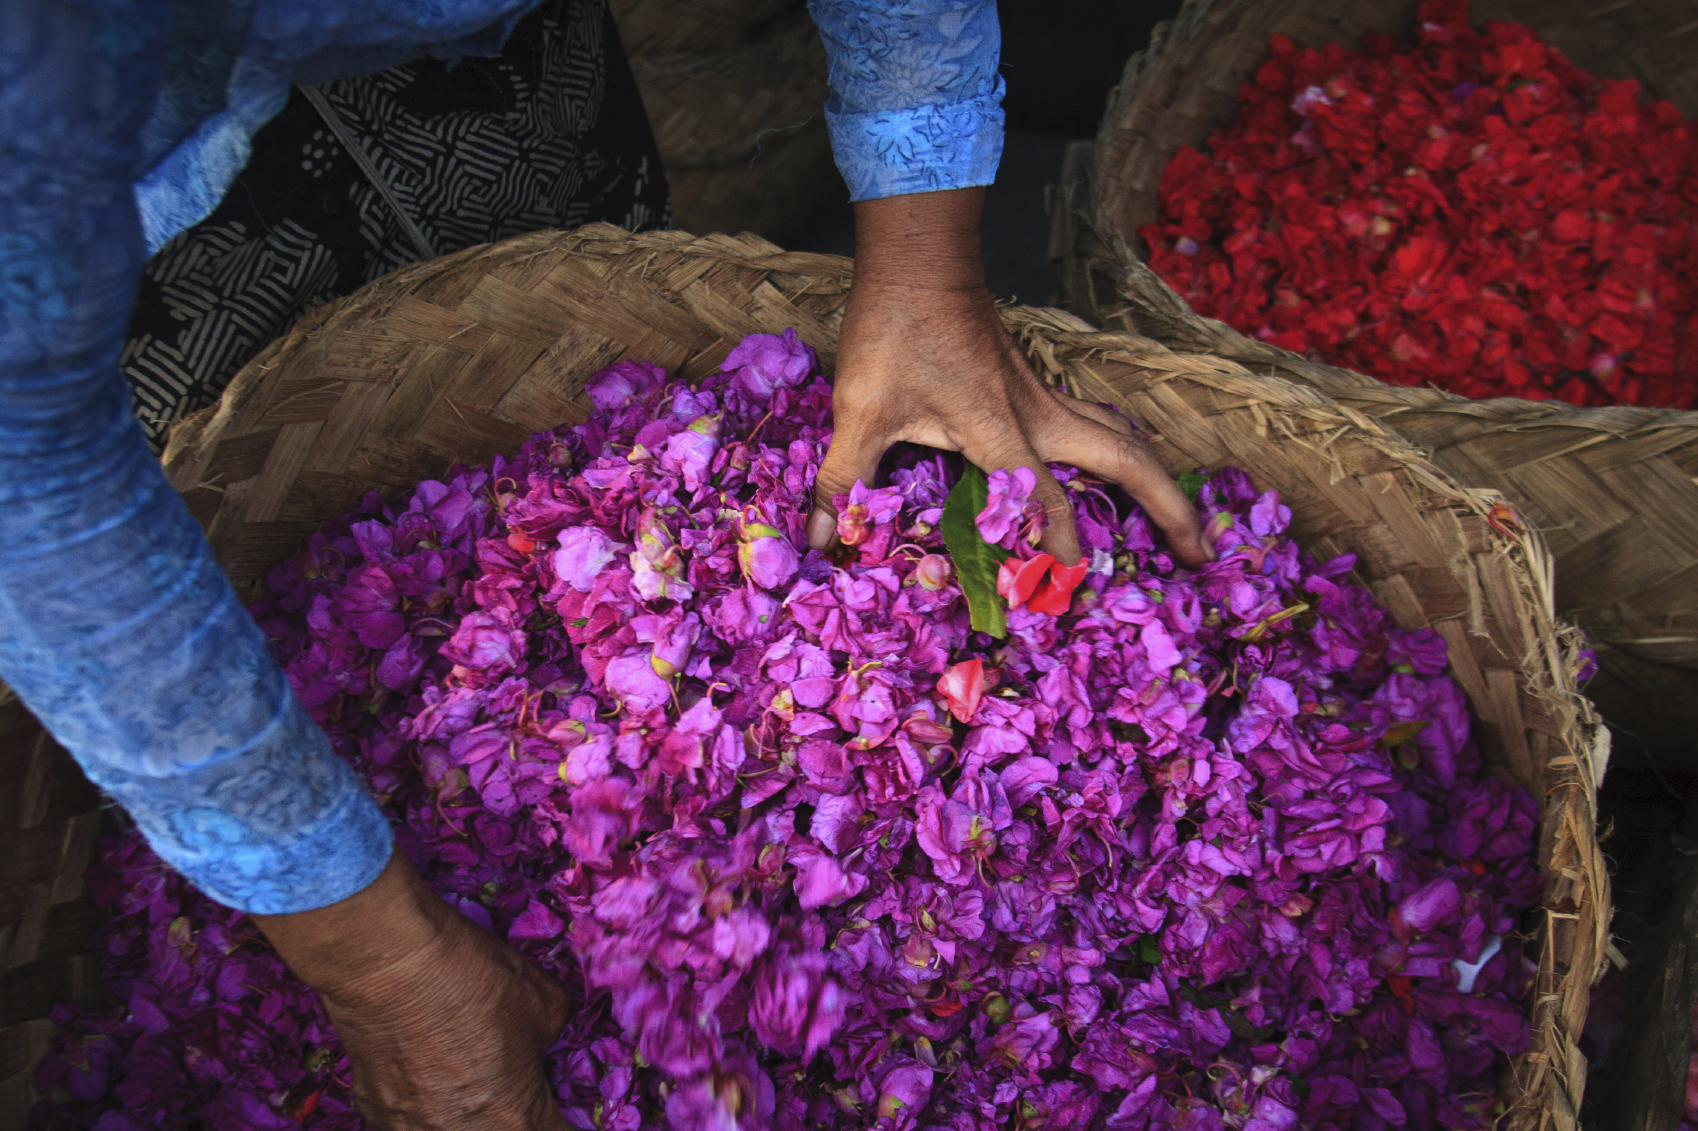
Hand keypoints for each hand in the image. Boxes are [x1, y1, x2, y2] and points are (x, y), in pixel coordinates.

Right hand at [253, 850, 569, 1130]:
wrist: (390, 963)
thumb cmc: (473, 980)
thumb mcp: (547, 1002)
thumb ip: (553, 1039)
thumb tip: (544, 1045)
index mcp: (515, 1120)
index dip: (562, 1120)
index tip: (559, 1108)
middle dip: (512, 1116)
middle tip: (512, 1081)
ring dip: (468, 1116)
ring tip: (465, 1075)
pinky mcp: (376, 1112)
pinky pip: (413, 1122)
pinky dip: (427, 1106)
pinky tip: (428, 1073)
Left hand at [806, 188, 1210, 566]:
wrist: (917, 258)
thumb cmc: (891, 328)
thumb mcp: (858, 408)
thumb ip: (843, 477)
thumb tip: (819, 537)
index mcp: (999, 429)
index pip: (1045, 501)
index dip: (1058, 549)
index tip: (1068, 592)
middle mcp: (1036, 414)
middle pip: (1126, 461)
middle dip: (1169, 508)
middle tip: (1202, 555)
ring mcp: (1043, 395)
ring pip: (1122, 436)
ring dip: (1158, 477)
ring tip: (1188, 524)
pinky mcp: (1035, 383)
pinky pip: (1099, 420)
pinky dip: (1125, 449)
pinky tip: (1129, 464)